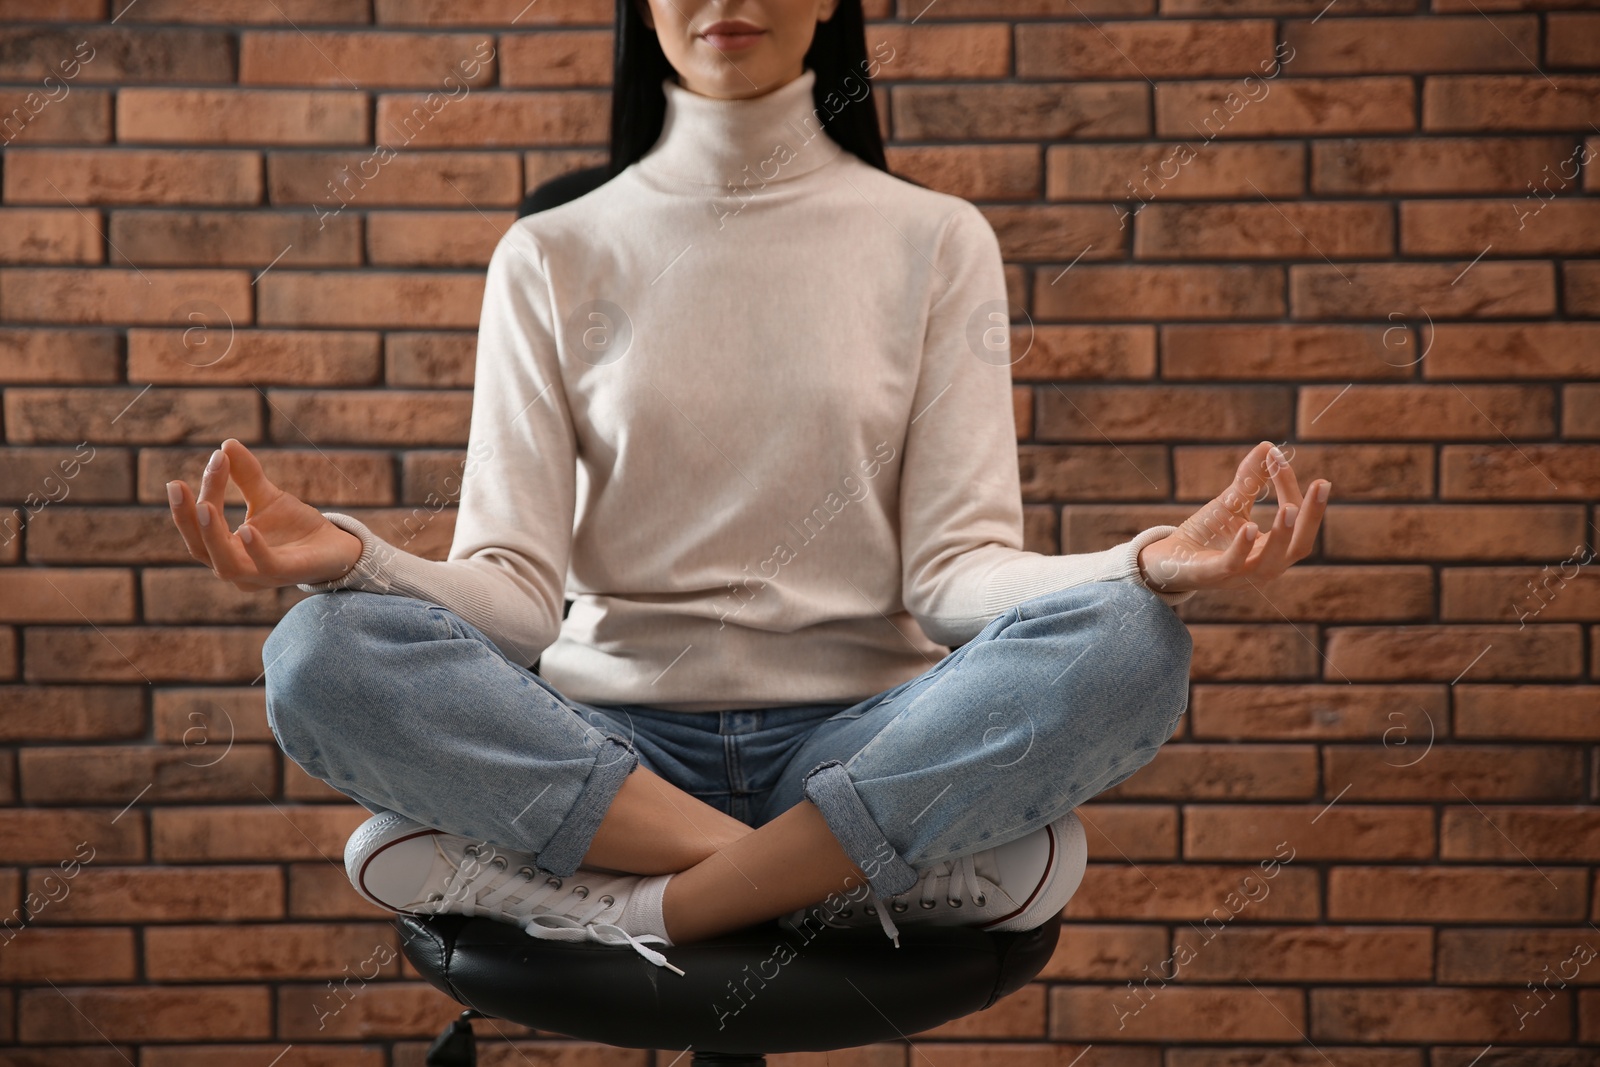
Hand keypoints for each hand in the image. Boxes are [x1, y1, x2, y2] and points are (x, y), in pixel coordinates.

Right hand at [167, 439, 363, 590]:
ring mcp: (260, 576)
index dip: (193, 498)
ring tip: (206, 505)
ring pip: (225, 564)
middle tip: (178, 485)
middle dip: (188, 517)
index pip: (201, 525)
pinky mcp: (287, 575)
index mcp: (226, 549)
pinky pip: (266, 567)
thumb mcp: (268, 496)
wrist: (338, 546)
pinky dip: (255, 550)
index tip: (208, 462)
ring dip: (212, 536)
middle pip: (201, 547)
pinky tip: (248, 528)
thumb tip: (226, 444)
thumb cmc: (296, 527)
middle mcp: (236, 567)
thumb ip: (247, 475)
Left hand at [1137, 440, 1330, 592]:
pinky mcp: (1213, 576)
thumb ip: (1250, 480)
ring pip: (1272, 560)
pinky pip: (1233, 565)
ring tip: (1289, 508)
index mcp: (1273, 548)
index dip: (1290, 487)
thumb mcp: (1232, 503)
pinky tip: (1250, 526)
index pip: (1294, 518)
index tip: (1279, 457)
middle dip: (1312, 516)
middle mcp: (1264, 566)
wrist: (1167, 560)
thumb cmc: (1206, 534)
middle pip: (1299, 545)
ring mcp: (1241, 575)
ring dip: (1283, 534)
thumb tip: (1268, 446)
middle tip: (1323, 484)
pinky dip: (1243, 547)